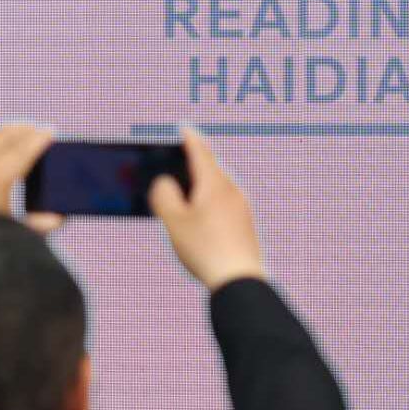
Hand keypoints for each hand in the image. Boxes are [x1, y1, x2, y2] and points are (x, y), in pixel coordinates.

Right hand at [149, 127, 266, 292]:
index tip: (183, 129)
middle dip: (194, 163)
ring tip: (186, 190)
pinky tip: (201, 216)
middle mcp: (232, 191)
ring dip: (202, 184)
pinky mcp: (245, 224)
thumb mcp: (173, 221)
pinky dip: (210, 201)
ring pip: (219, 187)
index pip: (201, 152)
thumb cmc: (205, 249)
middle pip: (211, 169)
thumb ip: (164, 195)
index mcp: (214, 184)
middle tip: (181, 158)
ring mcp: (242, 207)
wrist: (239, 280)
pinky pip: (225, 203)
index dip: (189, 139)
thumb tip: (166, 182)